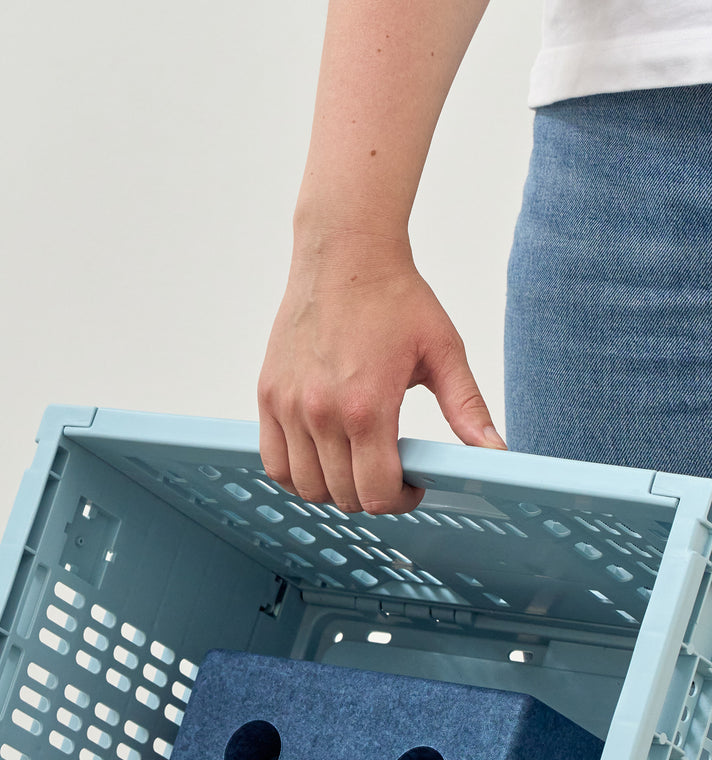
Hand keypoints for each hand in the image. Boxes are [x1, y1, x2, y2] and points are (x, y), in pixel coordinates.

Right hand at [257, 242, 506, 514]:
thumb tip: (495, 452)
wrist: (345, 253)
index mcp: (367, 407)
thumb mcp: (444, 352)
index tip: (412, 487)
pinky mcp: (268, 396)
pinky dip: (295, 475)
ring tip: (355, 467)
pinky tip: (320, 461)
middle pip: (343, 496)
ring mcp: (289, 406)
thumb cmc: (394, 298)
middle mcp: (321, 413)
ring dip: (334, 490)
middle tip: (390, 475)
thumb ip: (468, 409)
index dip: (400, 502)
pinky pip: (274, 463)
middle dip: (372, 496)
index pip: (376, 493)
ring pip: (305, 487)